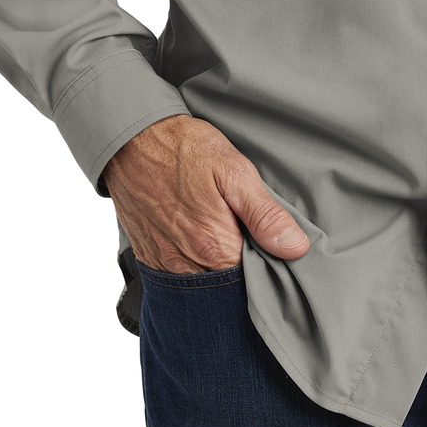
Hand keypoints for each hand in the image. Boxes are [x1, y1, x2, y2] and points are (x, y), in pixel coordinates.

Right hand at [100, 114, 310, 272]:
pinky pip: (179, 279)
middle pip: (229, 288)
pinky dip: (195, 268)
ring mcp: (165, 264)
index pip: (256, 280)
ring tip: (228, 238)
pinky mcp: (149, 257)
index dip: (270, 265)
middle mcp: (187, 265)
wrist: (130, 139)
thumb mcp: (233, 170)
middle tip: (252, 239)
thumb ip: (264, 214)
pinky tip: (203, 242)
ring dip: (220, 271)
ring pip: (204, 286)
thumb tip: (295, 248)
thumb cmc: (183, 149)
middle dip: (245, 273)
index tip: (276, 247)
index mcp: (214, 246)